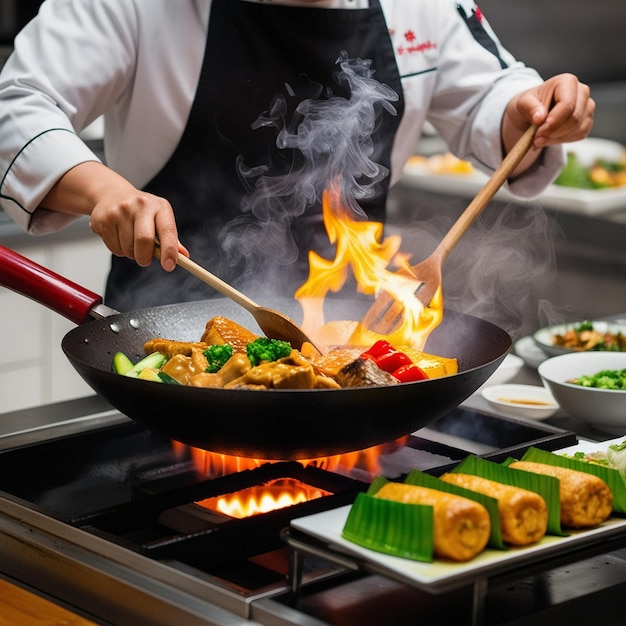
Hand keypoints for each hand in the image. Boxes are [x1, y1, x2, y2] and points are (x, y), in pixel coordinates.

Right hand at [42, 162, 187, 270]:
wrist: (111, 194)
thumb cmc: (142, 212)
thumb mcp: (160, 219)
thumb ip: (172, 239)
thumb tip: (184, 256)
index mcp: (159, 206)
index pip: (167, 231)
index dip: (169, 251)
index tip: (169, 266)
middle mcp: (140, 205)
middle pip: (144, 241)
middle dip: (145, 258)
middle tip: (145, 260)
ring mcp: (119, 211)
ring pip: (127, 248)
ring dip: (131, 254)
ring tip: (131, 242)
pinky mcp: (103, 219)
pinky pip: (114, 248)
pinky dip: (118, 250)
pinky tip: (118, 237)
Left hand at [502, 73, 594, 173]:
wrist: (534, 112)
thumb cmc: (530, 104)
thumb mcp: (522, 103)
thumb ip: (530, 108)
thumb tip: (539, 118)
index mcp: (567, 82)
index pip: (567, 104)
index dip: (554, 121)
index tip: (538, 132)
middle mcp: (582, 92)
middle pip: (574, 118)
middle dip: (553, 132)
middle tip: (536, 139)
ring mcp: (587, 107)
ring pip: (578, 129)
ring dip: (556, 139)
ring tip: (538, 139)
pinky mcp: (587, 121)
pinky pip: (579, 136)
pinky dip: (562, 141)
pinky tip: (549, 138)